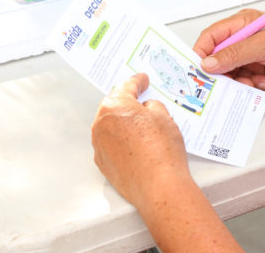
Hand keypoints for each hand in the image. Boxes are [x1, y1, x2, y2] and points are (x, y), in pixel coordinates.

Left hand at [91, 73, 188, 207]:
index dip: (137, 81)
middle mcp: (101, 125)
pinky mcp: (103, 163)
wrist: (158, 186)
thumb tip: (146, 109)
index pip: (126, 87)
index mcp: (115, 107)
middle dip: (128, 101)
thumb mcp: (164, 117)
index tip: (141, 79)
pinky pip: (111, 144)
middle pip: (114, 106)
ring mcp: (100, 145)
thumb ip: (152, 106)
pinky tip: (138, 144)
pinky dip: (122, 140)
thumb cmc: (161, 151)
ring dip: (124, 122)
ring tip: (143, 124)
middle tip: (141, 97)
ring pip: (111, 126)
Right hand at [193, 10, 264, 88]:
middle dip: (221, 72)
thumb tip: (208, 63)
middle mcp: (243, 38)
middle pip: (218, 57)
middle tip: (224, 84)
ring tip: (251, 81)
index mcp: (241, 24)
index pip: (211, 37)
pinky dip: (250, 83)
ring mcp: (251, 53)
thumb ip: (234, 54)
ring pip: (231, 71)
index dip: (201, 52)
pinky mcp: (260, 66)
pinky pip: (244, 78)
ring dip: (238, 80)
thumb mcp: (263, 45)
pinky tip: (263, 81)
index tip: (198, 70)